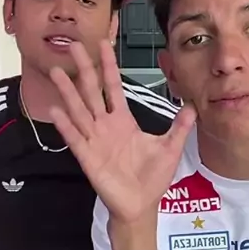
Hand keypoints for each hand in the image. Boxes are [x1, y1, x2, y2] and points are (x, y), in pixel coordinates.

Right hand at [49, 41, 195, 222]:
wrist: (141, 206)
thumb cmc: (152, 178)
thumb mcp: (170, 148)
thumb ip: (179, 127)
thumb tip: (193, 106)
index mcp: (123, 121)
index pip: (113, 87)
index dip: (109, 66)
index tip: (103, 44)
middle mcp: (105, 126)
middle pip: (92, 91)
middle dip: (84, 68)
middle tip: (73, 45)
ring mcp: (94, 140)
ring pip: (79, 110)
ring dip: (68, 91)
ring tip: (57, 71)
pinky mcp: (88, 158)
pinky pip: (75, 138)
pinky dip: (66, 125)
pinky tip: (56, 110)